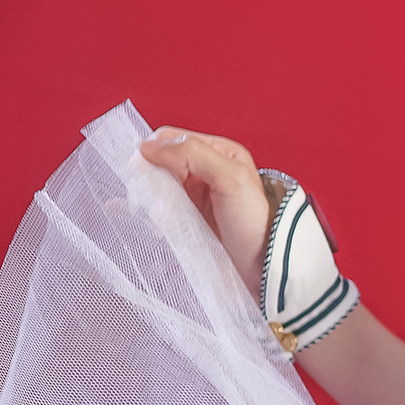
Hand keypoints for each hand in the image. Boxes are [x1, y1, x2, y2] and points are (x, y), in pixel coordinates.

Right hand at [138, 127, 271, 300]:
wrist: (263, 264)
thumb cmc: (254, 220)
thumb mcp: (230, 177)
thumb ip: (193, 154)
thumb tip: (150, 146)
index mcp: (218, 152)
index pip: (173, 139)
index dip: (153, 150)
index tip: (141, 169)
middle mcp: (205, 170)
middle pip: (161, 162)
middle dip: (150, 177)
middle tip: (150, 196)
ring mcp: (196, 195)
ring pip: (158, 187)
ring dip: (150, 198)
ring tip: (160, 215)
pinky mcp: (189, 218)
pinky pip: (161, 209)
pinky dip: (152, 214)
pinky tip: (154, 224)